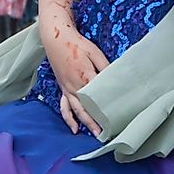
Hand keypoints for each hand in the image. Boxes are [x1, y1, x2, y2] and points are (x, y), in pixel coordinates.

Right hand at [41, 7, 108, 132]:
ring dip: (85, 123)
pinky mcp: (63, 88)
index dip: (107, 106)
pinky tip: (73, 128)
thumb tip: (115, 78)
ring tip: (95, 134)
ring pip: (77, 110)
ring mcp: (67, 89)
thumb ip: (105, 67)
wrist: (56, 39)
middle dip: (97, 121)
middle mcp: (74, 86)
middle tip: (107, 132)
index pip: (98, 96)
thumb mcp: (95, 53)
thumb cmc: (76, 44)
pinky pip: (64, 107)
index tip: (116, 115)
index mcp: (84, 76)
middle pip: (87, 108)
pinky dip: (68, 118)